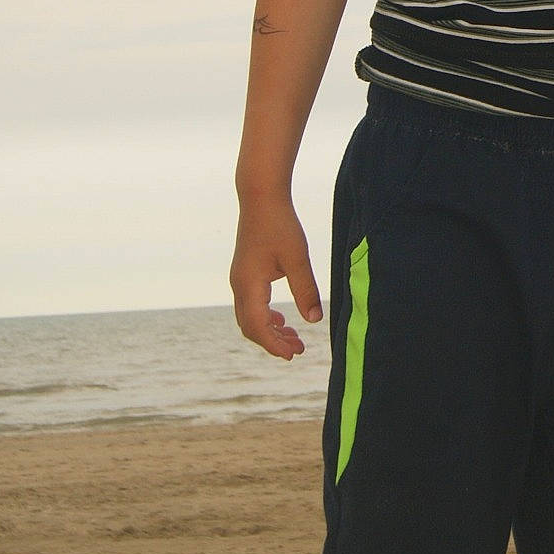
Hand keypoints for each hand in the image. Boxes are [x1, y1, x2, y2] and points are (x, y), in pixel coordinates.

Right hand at [230, 198, 322, 360]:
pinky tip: (282, 318)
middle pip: (250, 327)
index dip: (274, 345)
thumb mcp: (298, 259)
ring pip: (249, 317)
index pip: (257, 327)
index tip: (293, 355)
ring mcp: (239, 280)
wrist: (261, 198)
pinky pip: (250, 305)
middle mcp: (239, 286)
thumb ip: (306, 290)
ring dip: (269, 330)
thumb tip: (314, 321)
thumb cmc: (280, 226)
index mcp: (249, 285)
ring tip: (293, 337)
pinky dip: (265, 317)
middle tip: (298, 349)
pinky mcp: (244, 273)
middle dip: (273, 342)